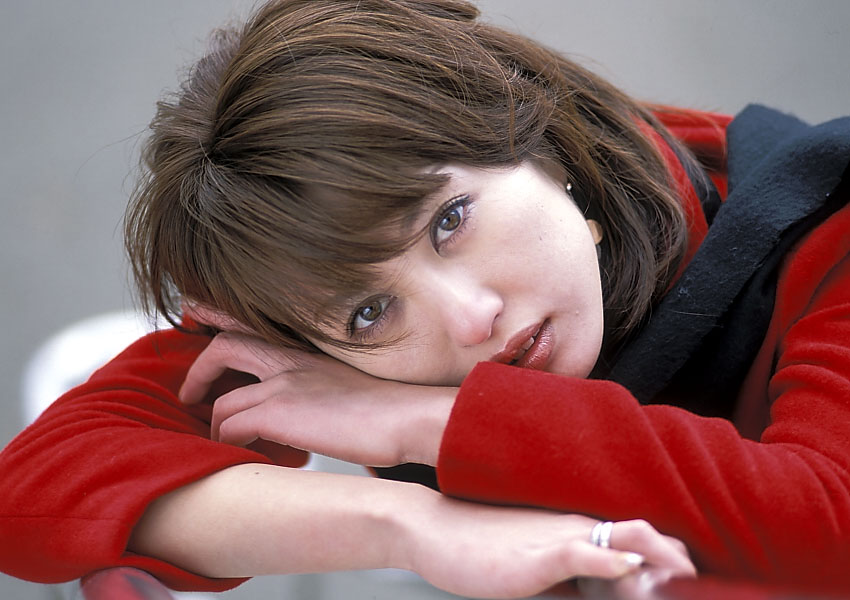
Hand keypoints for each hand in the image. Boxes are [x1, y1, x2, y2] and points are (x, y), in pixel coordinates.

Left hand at [180, 332, 454, 465]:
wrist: (409, 418)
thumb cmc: (390, 410)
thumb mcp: (350, 384)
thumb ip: (321, 386)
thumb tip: (310, 410)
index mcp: (307, 352)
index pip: (253, 324)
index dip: (219, 316)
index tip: (197, 314)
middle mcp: (290, 360)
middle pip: (224, 346)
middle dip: (199, 372)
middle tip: (192, 396)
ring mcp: (283, 384)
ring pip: (221, 401)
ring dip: (216, 426)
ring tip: (223, 443)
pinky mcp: (279, 412)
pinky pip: (231, 426)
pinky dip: (232, 444)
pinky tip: (250, 456)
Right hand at [403, 497, 695, 598]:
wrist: (433, 527)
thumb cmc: (478, 543)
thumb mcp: (532, 560)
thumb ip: (569, 573)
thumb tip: (605, 586)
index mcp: (576, 526)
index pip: (637, 536)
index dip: (669, 555)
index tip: (689, 577)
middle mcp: (575, 525)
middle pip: (643, 534)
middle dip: (677, 559)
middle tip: (697, 582)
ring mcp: (557, 536)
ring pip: (623, 539)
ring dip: (658, 558)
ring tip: (683, 576)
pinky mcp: (536, 553)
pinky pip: (580, 552)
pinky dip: (609, 561)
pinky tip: (627, 570)